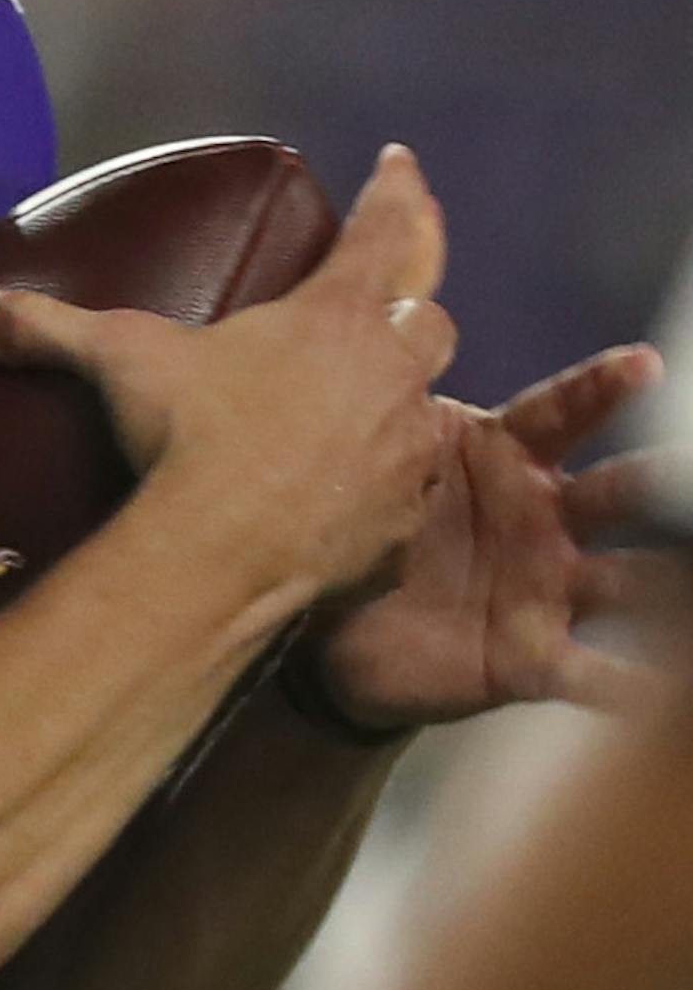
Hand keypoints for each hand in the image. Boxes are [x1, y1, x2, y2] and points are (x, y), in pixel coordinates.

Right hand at [0, 147, 455, 610]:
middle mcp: (392, 374)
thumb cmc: (189, 435)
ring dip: (399, 407)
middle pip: (431, 321)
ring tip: (361, 418)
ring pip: (429, 412)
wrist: (227, 554)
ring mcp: (407, 454)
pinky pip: (408, 500)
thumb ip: (48, 327)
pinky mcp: (403, 528)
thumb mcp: (118, 361)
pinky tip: (353, 505)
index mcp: (338, 316)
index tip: (401, 162)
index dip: (398, 191)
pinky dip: (385, 494)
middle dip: (410, 313)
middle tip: (382, 318)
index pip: (388, 229)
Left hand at [304, 346, 665, 728]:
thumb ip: (394, 402)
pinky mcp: (533, 656)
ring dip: (666, 583)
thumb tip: (377, 299)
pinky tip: (656, 690)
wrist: (332, 634)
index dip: (601, 389)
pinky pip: (587, 671)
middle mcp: (546, 518)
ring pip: (627, 579)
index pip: (562, 413)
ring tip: (687, 586)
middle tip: (687, 472)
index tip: (642, 365)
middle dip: (661, 480)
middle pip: (620, 492)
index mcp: (509, 458)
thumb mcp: (381, 462)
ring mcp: (548, 589)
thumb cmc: (372, 528)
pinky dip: (623, 683)